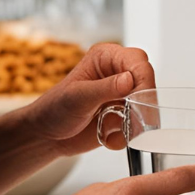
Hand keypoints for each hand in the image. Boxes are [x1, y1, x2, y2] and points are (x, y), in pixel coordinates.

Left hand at [17, 42, 154, 156]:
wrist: (48, 135)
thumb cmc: (55, 109)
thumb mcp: (78, 97)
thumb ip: (105, 88)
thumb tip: (129, 79)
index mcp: (106, 58)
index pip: (138, 62)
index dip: (144, 81)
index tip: (141, 101)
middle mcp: (118, 73)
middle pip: (147, 83)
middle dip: (141, 105)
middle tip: (130, 120)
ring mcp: (123, 95)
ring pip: (146, 107)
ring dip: (132, 123)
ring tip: (108, 129)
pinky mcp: (124, 114)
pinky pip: (138, 126)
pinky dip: (125, 136)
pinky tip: (106, 136)